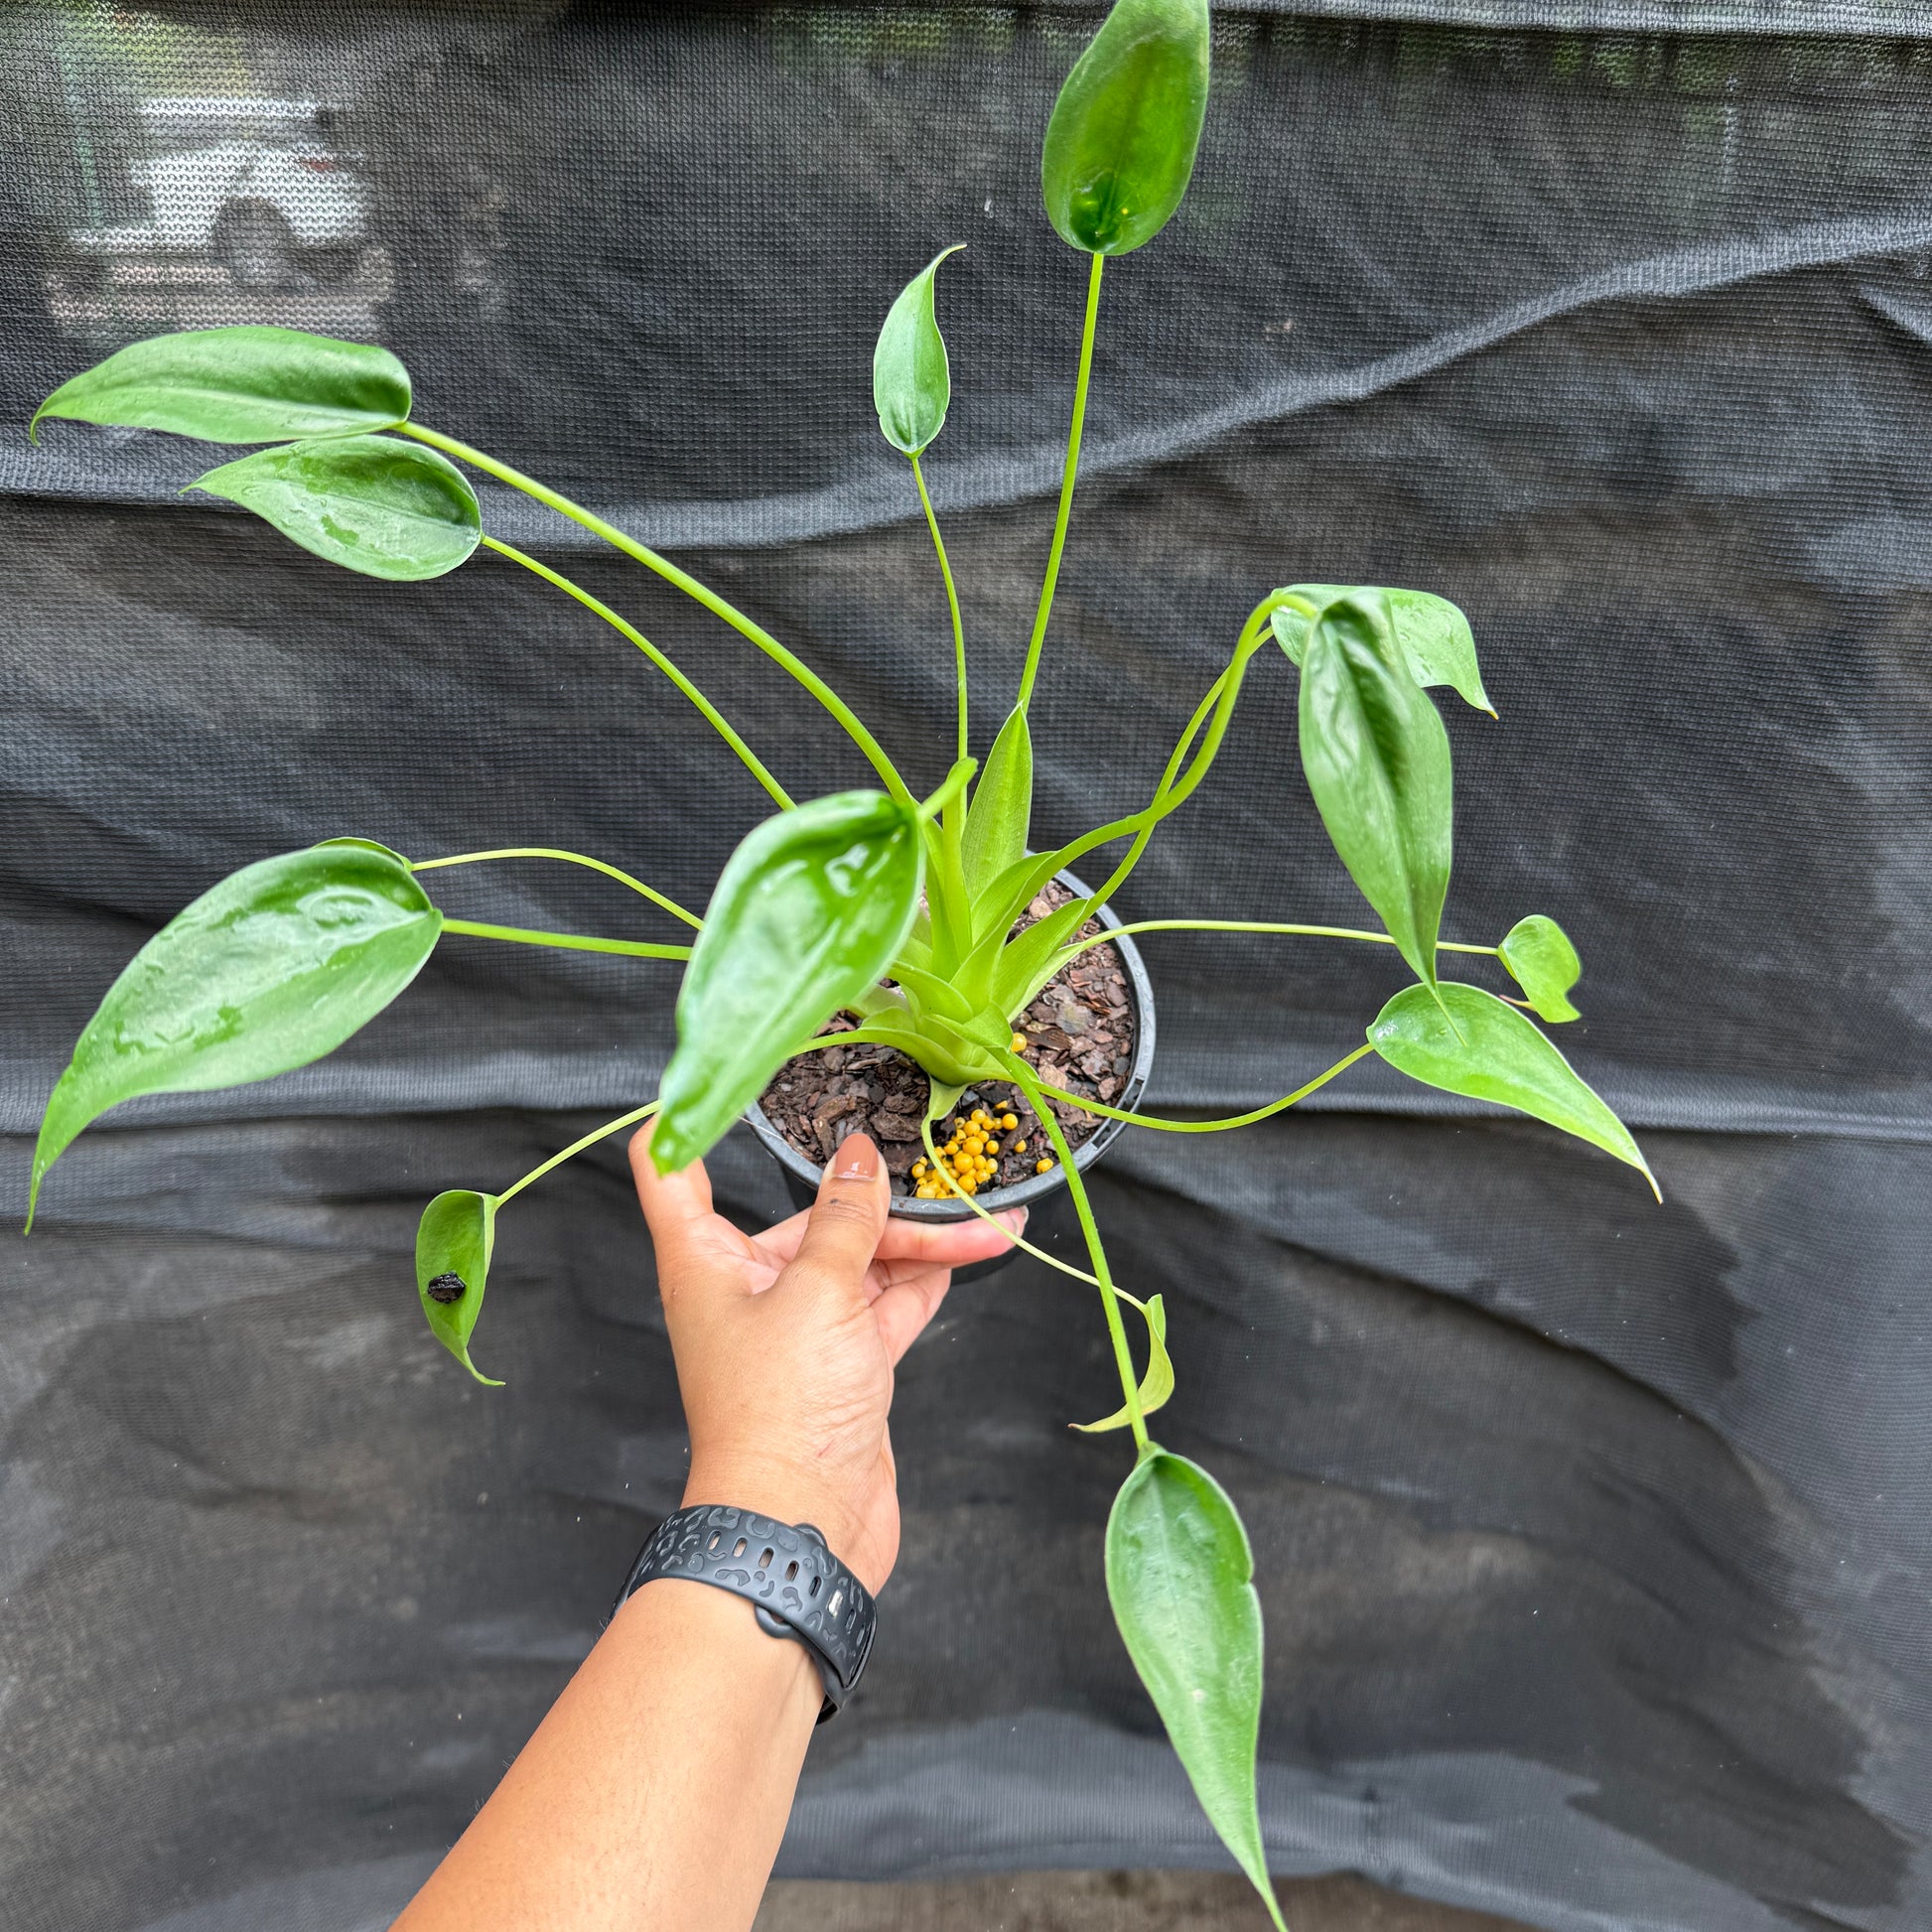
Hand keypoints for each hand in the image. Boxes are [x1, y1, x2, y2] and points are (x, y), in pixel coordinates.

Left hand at [630, 1125, 1023, 1593]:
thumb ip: (848, 1218)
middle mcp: (745, 1286)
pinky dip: (928, 1280)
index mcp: (704, 1259)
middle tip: (944, 1175)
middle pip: (809, 1215)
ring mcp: (798, 1327)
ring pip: (860, 1259)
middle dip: (876, 1197)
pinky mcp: (843, 1363)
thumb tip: (862, 1154)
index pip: (672, 1168)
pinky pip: (887, 1303)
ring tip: (992, 1223)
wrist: (802, 1529)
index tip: (727, 1067)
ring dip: (923, 1241)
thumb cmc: (781, 1411)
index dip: (688, 1115)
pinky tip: (974, 1253)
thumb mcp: (820, 1293)